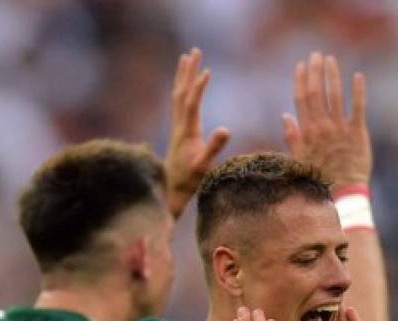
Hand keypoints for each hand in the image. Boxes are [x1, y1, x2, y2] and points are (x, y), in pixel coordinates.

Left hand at [165, 48, 230, 218]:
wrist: (171, 190)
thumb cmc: (190, 180)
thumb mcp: (205, 165)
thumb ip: (214, 147)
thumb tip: (226, 129)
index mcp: (187, 131)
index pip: (192, 102)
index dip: (199, 86)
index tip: (206, 70)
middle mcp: (179, 125)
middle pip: (181, 92)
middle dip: (188, 71)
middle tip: (194, 52)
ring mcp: (177, 127)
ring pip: (177, 95)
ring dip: (182, 76)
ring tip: (186, 58)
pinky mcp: (178, 131)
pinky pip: (178, 103)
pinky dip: (182, 89)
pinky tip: (185, 85)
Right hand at [283, 51, 370, 191]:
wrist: (343, 192)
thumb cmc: (320, 177)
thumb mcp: (300, 158)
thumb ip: (293, 136)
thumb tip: (285, 116)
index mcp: (307, 132)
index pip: (302, 99)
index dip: (301, 80)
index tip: (301, 65)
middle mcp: (322, 127)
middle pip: (317, 93)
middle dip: (316, 72)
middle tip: (317, 55)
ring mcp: (340, 129)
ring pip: (335, 96)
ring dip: (333, 75)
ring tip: (332, 59)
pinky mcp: (358, 133)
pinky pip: (358, 107)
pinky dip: (358, 91)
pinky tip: (358, 76)